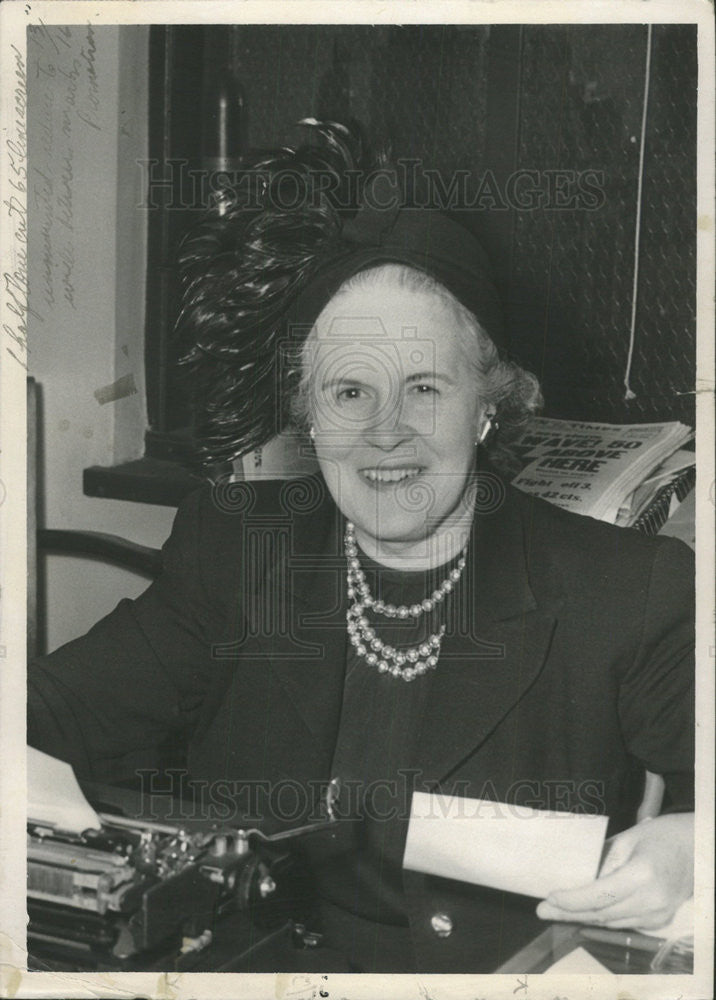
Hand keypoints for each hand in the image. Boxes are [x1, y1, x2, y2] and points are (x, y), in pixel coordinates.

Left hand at [536, 812, 693, 929]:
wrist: (696, 848)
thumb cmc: (662, 836)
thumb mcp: (628, 839)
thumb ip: (604, 860)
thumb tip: (579, 877)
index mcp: (642, 876)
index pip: (600, 896)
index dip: (573, 900)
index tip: (550, 897)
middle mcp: (651, 901)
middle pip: (602, 914)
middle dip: (569, 913)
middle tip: (543, 910)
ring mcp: (657, 915)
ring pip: (610, 922)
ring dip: (582, 918)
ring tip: (556, 911)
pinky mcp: (658, 921)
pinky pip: (623, 923)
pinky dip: (601, 918)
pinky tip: (583, 913)